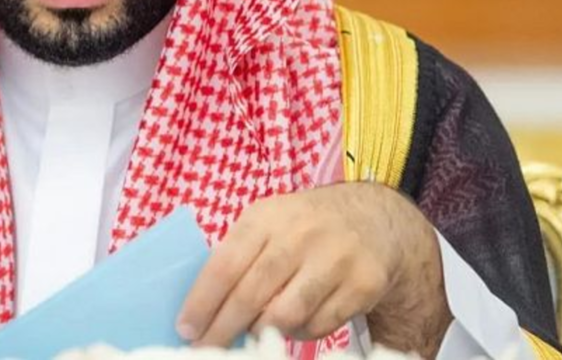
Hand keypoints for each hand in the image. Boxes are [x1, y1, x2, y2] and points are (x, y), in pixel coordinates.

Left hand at [176, 183, 452, 355]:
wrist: (375, 219)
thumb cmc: (305, 227)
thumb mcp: (270, 222)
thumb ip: (241, 255)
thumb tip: (202, 307)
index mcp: (267, 216)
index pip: (225, 264)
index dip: (203, 302)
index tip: (186, 329)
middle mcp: (301, 233)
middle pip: (252, 294)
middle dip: (224, 328)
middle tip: (206, 349)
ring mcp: (335, 258)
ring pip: (285, 315)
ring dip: (263, 331)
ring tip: (254, 333)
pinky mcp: (362, 283)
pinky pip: (319, 325)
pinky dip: (300, 332)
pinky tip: (295, 322)